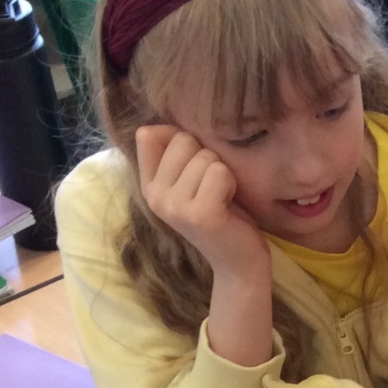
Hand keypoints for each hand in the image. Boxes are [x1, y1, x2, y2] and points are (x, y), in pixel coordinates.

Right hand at [136, 125, 269, 281]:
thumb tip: (157, 125)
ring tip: (222, 198)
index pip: (148, 135)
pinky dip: (230, 183)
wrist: (239, 262)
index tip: (194, 167)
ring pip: (205, 156)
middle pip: (182, 140)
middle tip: (213, 188)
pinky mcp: (200, 214)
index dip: (179, 139)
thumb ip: (174, 153)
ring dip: (222, 173)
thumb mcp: (191, 180)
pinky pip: (219, 172)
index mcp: (149, 186)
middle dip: (207, 157)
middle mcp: (155, 196)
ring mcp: (175, 207)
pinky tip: (228, 204)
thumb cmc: (222, 215)